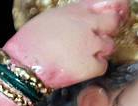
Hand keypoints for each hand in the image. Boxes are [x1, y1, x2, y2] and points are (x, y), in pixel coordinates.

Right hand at [4, 0, 128, 88]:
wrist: (26, 65)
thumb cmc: (30, 42)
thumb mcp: (51, 18)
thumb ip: (71, 17)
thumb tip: (84, 21)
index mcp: (75, 11)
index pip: (105, 5)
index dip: (105, 14)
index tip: (104, 20)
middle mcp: (86, 25)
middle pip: (111, 23)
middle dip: (106, 29)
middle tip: (94, 39)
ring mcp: (91, 45)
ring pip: (109, 45)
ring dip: (101, 49)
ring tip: (84, 54)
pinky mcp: (91, 65)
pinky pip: (103, 64)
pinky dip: (97, 66)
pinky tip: (84, 66)